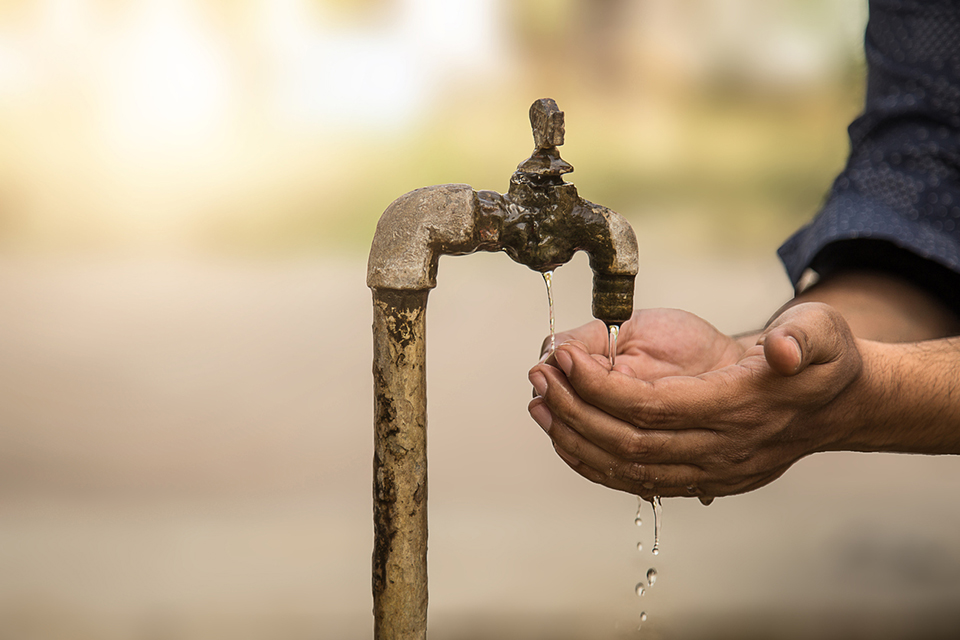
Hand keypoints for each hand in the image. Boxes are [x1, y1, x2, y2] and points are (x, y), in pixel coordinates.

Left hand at [528, 303, 864, 499]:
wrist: (832, 406)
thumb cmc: (819, 359)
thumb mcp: (823, 333)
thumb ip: (804, 337)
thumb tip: (782, 351)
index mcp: (740, 407)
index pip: (653, 407)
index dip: (601, 386)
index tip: (564, 357)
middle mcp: (722, 448)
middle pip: (629, 443)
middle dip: (574, 411)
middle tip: (538, 376)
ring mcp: (711, 471)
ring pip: (627, 469)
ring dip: (575, 440)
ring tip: (538, 404)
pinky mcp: (703, 480)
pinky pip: (636, 480)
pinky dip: (594, 462)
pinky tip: (564, 435)